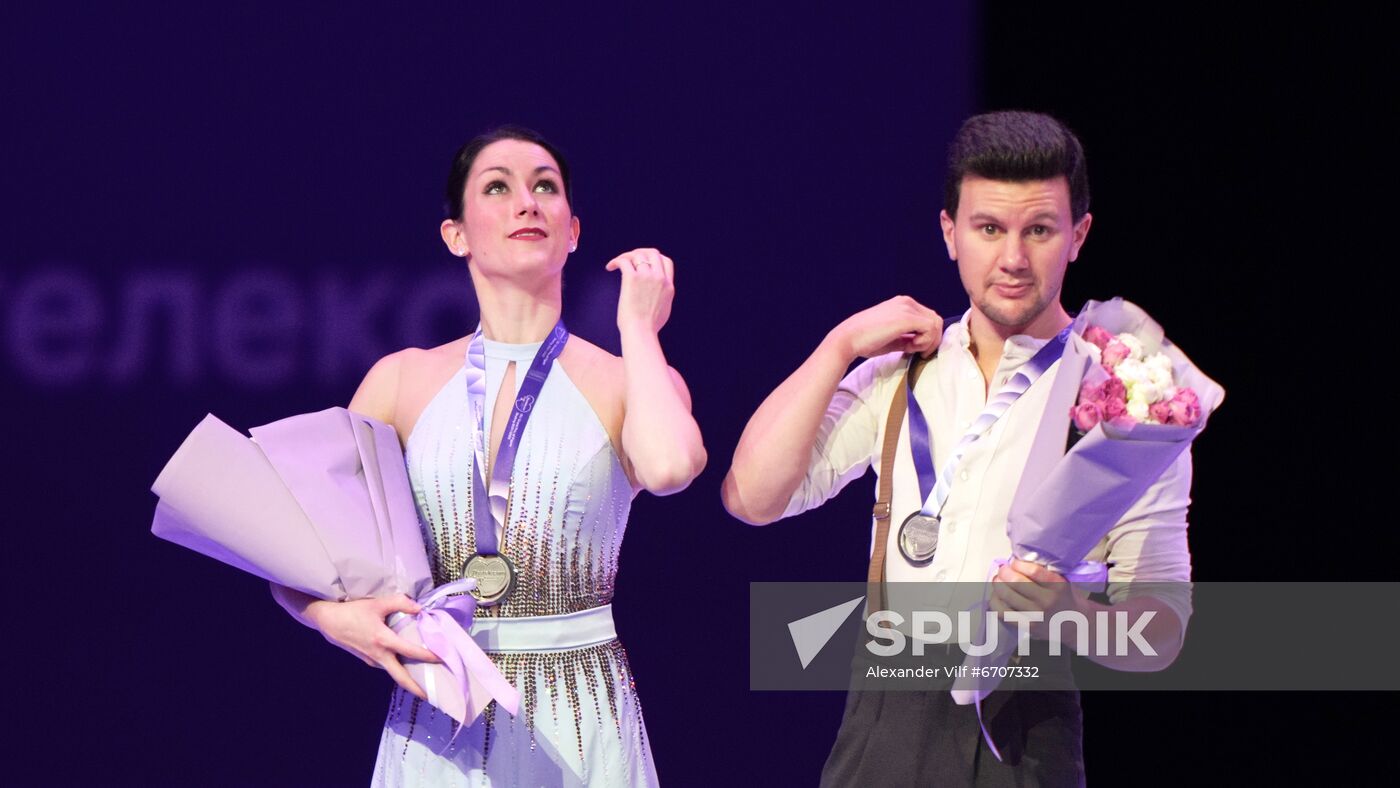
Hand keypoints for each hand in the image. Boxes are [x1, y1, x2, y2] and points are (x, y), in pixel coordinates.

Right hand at [304, 593, 440, 700]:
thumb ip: (400, 603)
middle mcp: (379, 656)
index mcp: (383, 641)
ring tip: (425, 677)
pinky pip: (386, 665)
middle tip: (433, 695)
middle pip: (401, 678)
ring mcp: (372, 660)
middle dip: (417, 689)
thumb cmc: (352, 611)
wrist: (328, 621)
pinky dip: (398, 667)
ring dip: (408, 677)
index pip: (411, 651)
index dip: (429, 656)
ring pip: (393, 671)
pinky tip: (405, 662)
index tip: (443, 659)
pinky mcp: (367, 659)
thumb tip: (419, 608)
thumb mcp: (377, 604)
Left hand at [606, 248, 673, 333]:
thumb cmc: (649, 327)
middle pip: (653, 253)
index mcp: (668, 285)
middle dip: (640, 252)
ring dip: (626, 256)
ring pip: (637, 255)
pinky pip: (624, 261)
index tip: (645, 261)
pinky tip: (609, 267)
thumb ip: (663, 297)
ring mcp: (646, 277)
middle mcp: (659, 278)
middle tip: (630, 258)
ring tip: (617, 263)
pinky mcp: (632, 278)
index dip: (655, 258)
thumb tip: (658, 294)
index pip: (666, 261)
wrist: (641, 332)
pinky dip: (615, 261)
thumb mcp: (664, 309)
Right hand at [829, 295, 942, 360]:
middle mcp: (906, 302)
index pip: (928, 317)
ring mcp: (906, 308)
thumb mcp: (892, 338)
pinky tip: (911, 347)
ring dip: (929, 340)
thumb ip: (908, 338)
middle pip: (935, 319)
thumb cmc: (865, 341)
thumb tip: (921, 345)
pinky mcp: (906, 318)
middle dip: (932, 339)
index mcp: (902, 304)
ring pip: (935, 323)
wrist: (848, 339)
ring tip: (912, 349)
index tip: (915, 349)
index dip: (928, 336)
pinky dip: (925, 341)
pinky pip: (930, 328)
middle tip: (918, 352)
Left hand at [990, 558, 1084, 639]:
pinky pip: (1004, 613)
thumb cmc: (1064, 598)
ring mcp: (1037, 615)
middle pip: (1016, 582)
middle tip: (1002, 569)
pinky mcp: (1028, 626)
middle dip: (1004, 572)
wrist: (1075, 625)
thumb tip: (1018, 558)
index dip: (1018, 563)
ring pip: (1007, 596)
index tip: (1013, 561)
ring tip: (997, 580)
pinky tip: (997, 596)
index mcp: (1058, 585)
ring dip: (997, 585)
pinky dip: (996, 602)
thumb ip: (1044, 570)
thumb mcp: (1062, 580)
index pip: (1033, 570)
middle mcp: (1048, 601)